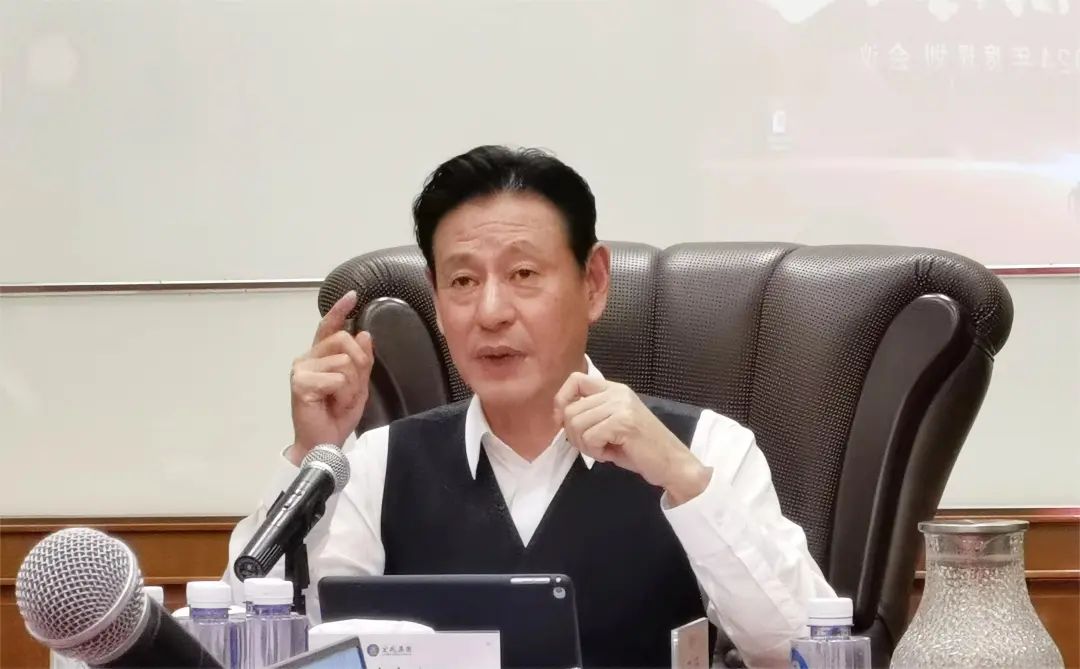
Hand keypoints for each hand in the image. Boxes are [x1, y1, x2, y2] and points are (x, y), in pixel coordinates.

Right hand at [287, 291, 373, 464]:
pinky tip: (331, 405)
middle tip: (351, 390)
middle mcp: (308, 357)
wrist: (325, 442)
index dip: (339, 309)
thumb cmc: (337, 415)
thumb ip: (363, 361)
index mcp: (321, 355)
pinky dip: (342, 394)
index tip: (352, 295)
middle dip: (358, 365)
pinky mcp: (300, 383)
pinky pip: (337, 378)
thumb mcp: (359, 386)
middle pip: (344, 340)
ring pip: (344, 362)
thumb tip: (364, 334)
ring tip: (339, 400)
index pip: (329, 326)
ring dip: (351, 386)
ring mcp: (301, 369)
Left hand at [553, 372, 710, 504]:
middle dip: (574, 435)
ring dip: (585, 445)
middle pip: (571, 409)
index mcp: (614, 389)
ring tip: (604, 450)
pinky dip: (595, 452)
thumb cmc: (641, 449)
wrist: (672, 464)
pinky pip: (590, 437)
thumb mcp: (612, 424)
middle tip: (593, 447)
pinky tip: (610, 454)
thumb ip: (590, 415)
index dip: (562, 400)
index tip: (564, 421)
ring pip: (577, 424)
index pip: (575, 379)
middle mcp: (617, 393)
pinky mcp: (623, 422)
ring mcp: (621, 406)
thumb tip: (560, 417)